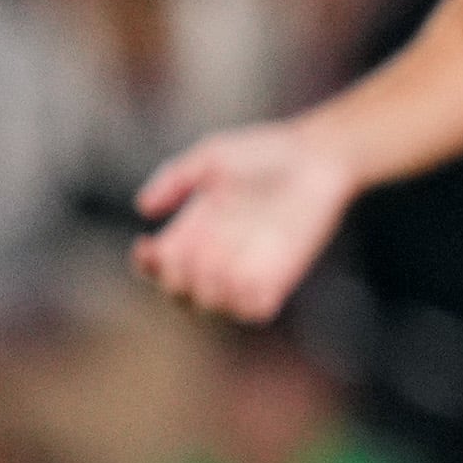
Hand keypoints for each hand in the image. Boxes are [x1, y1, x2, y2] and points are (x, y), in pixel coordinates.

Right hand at [133, 119, 358, 322]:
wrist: (319, 157)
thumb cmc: (266, 151)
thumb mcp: (211, 156)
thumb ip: (174, 177)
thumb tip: (143, 207)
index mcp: (194, 229)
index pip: (159, 264)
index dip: (147, 264)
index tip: (148, 245)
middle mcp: (217, 254)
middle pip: (180, 293)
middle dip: (176, 284)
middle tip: (192, 256)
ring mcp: (249, 268)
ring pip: (214, 307)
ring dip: (208, 297)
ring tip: (219, 269)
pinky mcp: (281, 276)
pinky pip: (257, 311)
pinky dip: (244, 306)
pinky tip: (244, 278)